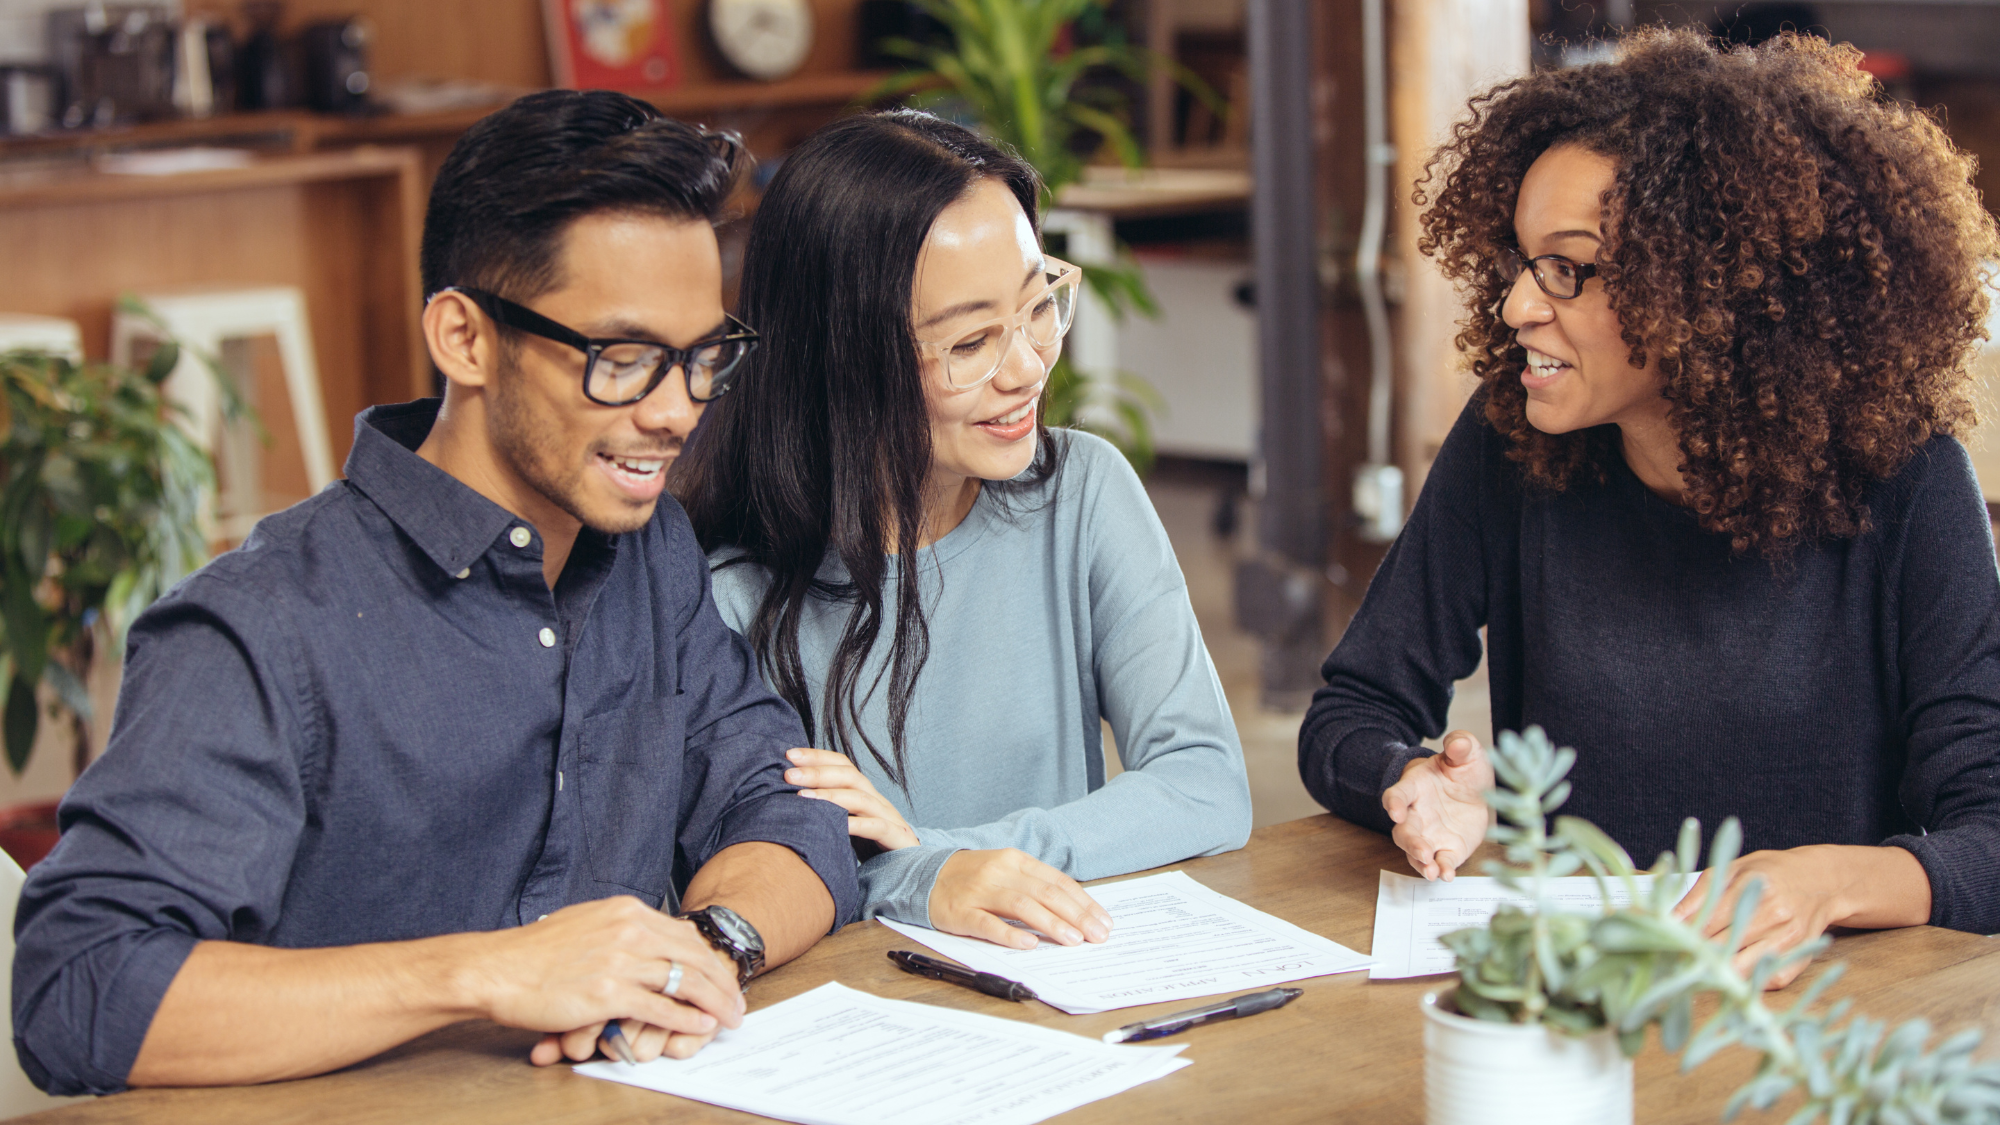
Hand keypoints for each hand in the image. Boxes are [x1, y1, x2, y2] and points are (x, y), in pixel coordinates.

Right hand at [447, 896, 741, 1064]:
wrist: (497, 968)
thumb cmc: (534, 952)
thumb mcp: (587, 922)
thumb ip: (619, 928)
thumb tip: (646, 937)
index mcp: (625, 911)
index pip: (684, 934)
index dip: (708, 957)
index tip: (721, 974)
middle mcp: (629, 930)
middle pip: (694, 956)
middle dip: (721, 981)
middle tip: (736, 1001)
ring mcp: (620, 961)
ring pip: (685, 981)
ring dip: (714, 1002)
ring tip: (729, 1017)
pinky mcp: (608, 993)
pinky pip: (661, 1007)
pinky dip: (686, 1019)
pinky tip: (701, 1025)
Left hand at [785, 747, 918, 849]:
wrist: (907, 867)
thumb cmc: (870, 846)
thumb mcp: (845, 824)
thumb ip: (826, 811)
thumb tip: (787, 800)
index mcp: (863, 793)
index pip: (842, 765)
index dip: (817, 756)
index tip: (788, 755)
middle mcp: (876, 800)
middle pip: (849, 776)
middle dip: (817, 772)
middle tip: (788, 775)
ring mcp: (888, 817)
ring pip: (860, 799)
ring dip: (830, 795)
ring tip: (802, 797)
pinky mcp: (896, 837)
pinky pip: (876, 827)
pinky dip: (855, 824)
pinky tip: (836, 825)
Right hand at [929, 849, 1113, 949]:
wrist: (923, 875)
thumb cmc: (972, 877)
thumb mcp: (1006, 871)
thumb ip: (1035, 886)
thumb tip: (1074, 912)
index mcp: (1015, 860)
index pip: (1058, 881)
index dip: (1083, 902)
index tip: (1103, 921)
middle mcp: (1000, 872)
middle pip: (1045, 893)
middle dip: (1076, 916)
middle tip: (1097, 935)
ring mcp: (979, 891)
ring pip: (1021, 906)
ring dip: (1051, 924)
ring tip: (1073, 940)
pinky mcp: (960, 912)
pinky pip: (987, 924)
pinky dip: (1010, 934)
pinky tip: (1029, 944)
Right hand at [1383, 731, 1493, 880]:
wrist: (1473, 790)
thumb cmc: (1462, 770)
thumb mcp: (1467, 752)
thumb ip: (1461, 745)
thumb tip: (1457, 743)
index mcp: (1416, 787)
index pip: (1397, 794)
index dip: (1394, 803)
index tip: (1395, 811)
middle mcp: (1417, 814)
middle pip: (1403, 830)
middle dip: (1410, 841)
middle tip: (1421, 850)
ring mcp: (1431, 834)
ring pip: (1416, 851)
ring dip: (1421, 861)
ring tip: (1431, 870)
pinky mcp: (1448, 849)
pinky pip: (1441, 861)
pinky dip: (1442, 869)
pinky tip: (1446, 875)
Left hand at [1672, 844, 1931, 990]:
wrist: (1823, 880)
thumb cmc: (1769, 872)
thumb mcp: (1732, 869)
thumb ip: (1700, 893)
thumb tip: (1665, 917)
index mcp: (1752, 886)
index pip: (1707, 921)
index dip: (1680, 937)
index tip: (1657, 945)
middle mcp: (1774, 914)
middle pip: (1722, 947)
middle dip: (1692, 957)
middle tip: (1668, 963)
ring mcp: (1790, 938)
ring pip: (1742, 968)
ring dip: (1716, 974)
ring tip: (1693, 972)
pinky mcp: (1801, 957)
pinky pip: (1768, 979)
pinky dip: (1746, 981)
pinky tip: (1728, 976)